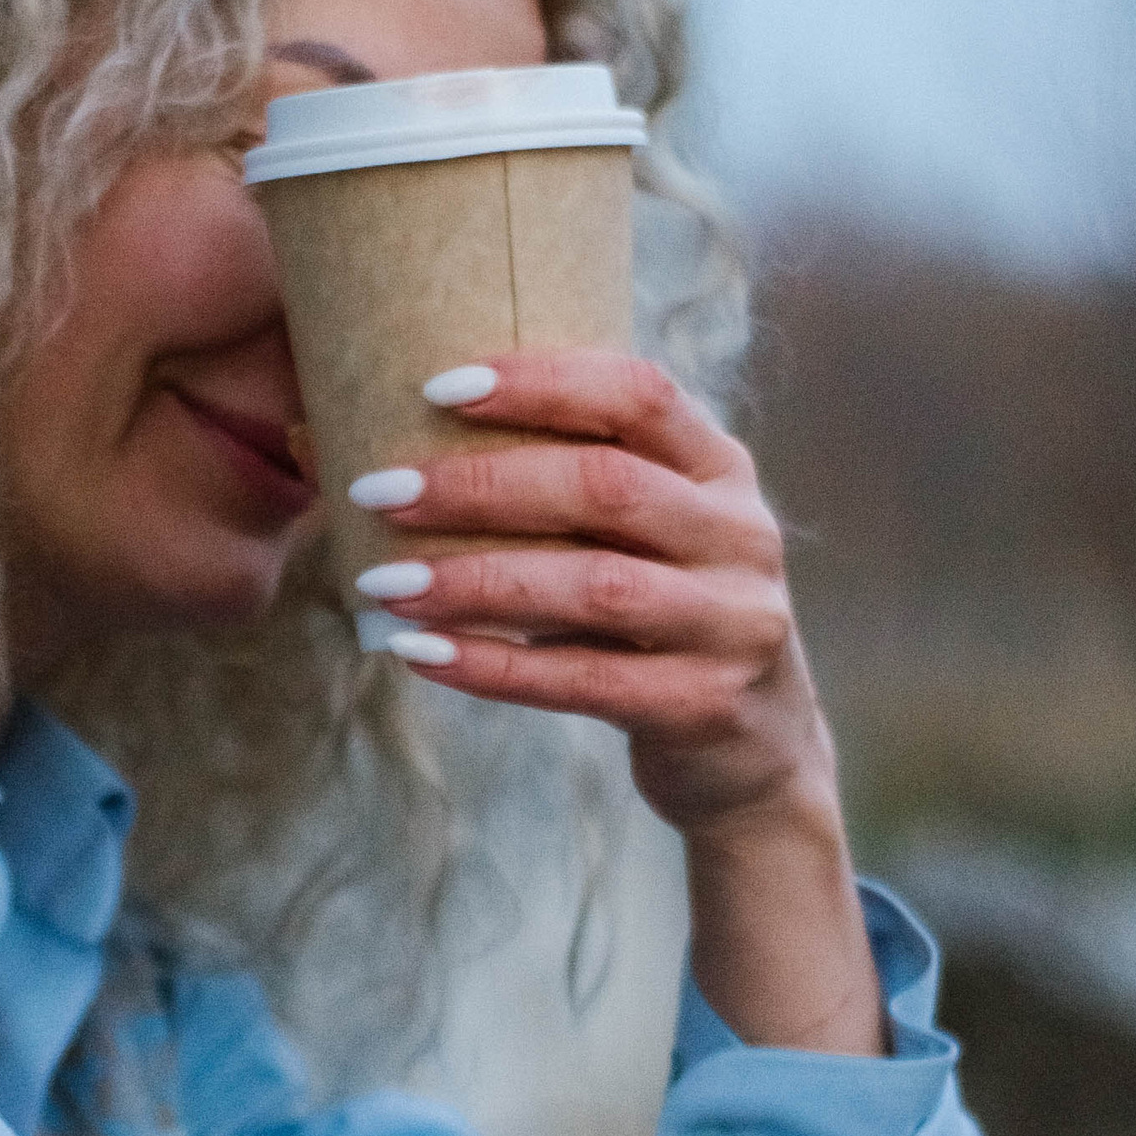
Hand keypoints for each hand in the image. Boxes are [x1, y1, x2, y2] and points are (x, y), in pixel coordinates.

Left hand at [352, 352, 883, 1053]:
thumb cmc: (655, 621)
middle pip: (606, 487)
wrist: (755, 753)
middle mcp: (739, 534)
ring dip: (476, 580)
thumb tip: (392, 450)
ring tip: (381, 583)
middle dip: (481, 485)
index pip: (639, 394)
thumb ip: (567, 492)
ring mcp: (733, 623)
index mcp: (719, 467)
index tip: (438, 388)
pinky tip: (420, 656)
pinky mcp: (705, 704)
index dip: (542, 383)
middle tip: (380, 491)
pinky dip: (492, 666)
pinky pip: (583, 681)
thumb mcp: (642, 538)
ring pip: (596, 586)